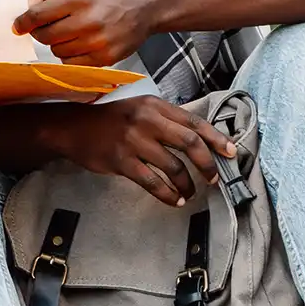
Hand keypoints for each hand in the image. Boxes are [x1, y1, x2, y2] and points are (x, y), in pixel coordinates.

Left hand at [15, 0, 161, 68]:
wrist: (146, 3)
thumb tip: (27, 7)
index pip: (38, 16)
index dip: (23, 22)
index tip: (18, 26)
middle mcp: (89, 21)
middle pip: (45, 36)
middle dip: (41, 32)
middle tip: (47, 26)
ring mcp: (98, 42)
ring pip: (58, 52)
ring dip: (57, 43)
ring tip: (71, 31)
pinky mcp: (106, 57)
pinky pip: (73, 64)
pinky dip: (70, 55)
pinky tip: (80, 42)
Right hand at [50, 97, 235, 207]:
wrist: (73, 127)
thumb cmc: (111, 120)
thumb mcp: (140, 109)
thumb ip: (166, 120)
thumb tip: (199, 141)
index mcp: (155, 106)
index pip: (194, 122)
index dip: (216, 139)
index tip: (231, 153)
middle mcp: (147, 121)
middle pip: (189, 143)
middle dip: (207, 164)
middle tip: (214, 178)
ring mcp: (133, 141)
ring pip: (173, 166)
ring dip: (187, 184)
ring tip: (190, 193)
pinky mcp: (121, 161)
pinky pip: (152, 182)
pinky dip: (167, 194)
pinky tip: (173, 200)